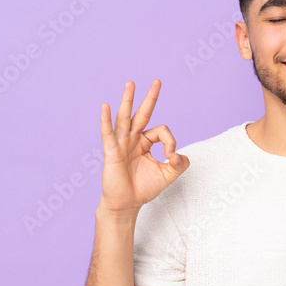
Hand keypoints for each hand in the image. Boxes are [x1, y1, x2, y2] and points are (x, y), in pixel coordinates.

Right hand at [99, 79, 188, 214]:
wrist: (126, 204)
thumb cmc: (144, 188)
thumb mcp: (168, 175)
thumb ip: (179, 164)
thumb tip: (179, 154)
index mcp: (146, 142)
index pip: (161, 131)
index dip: (170, 141)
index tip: (172, 157)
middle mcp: (133, 139)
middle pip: (142, 114)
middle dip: (150, 98)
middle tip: (158, 81)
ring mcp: (122, 143)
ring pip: (125, 118)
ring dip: (128, 100)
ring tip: (131, 83)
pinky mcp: (112, 152)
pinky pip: (108, 134)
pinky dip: (106, 120)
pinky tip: (105, 107)